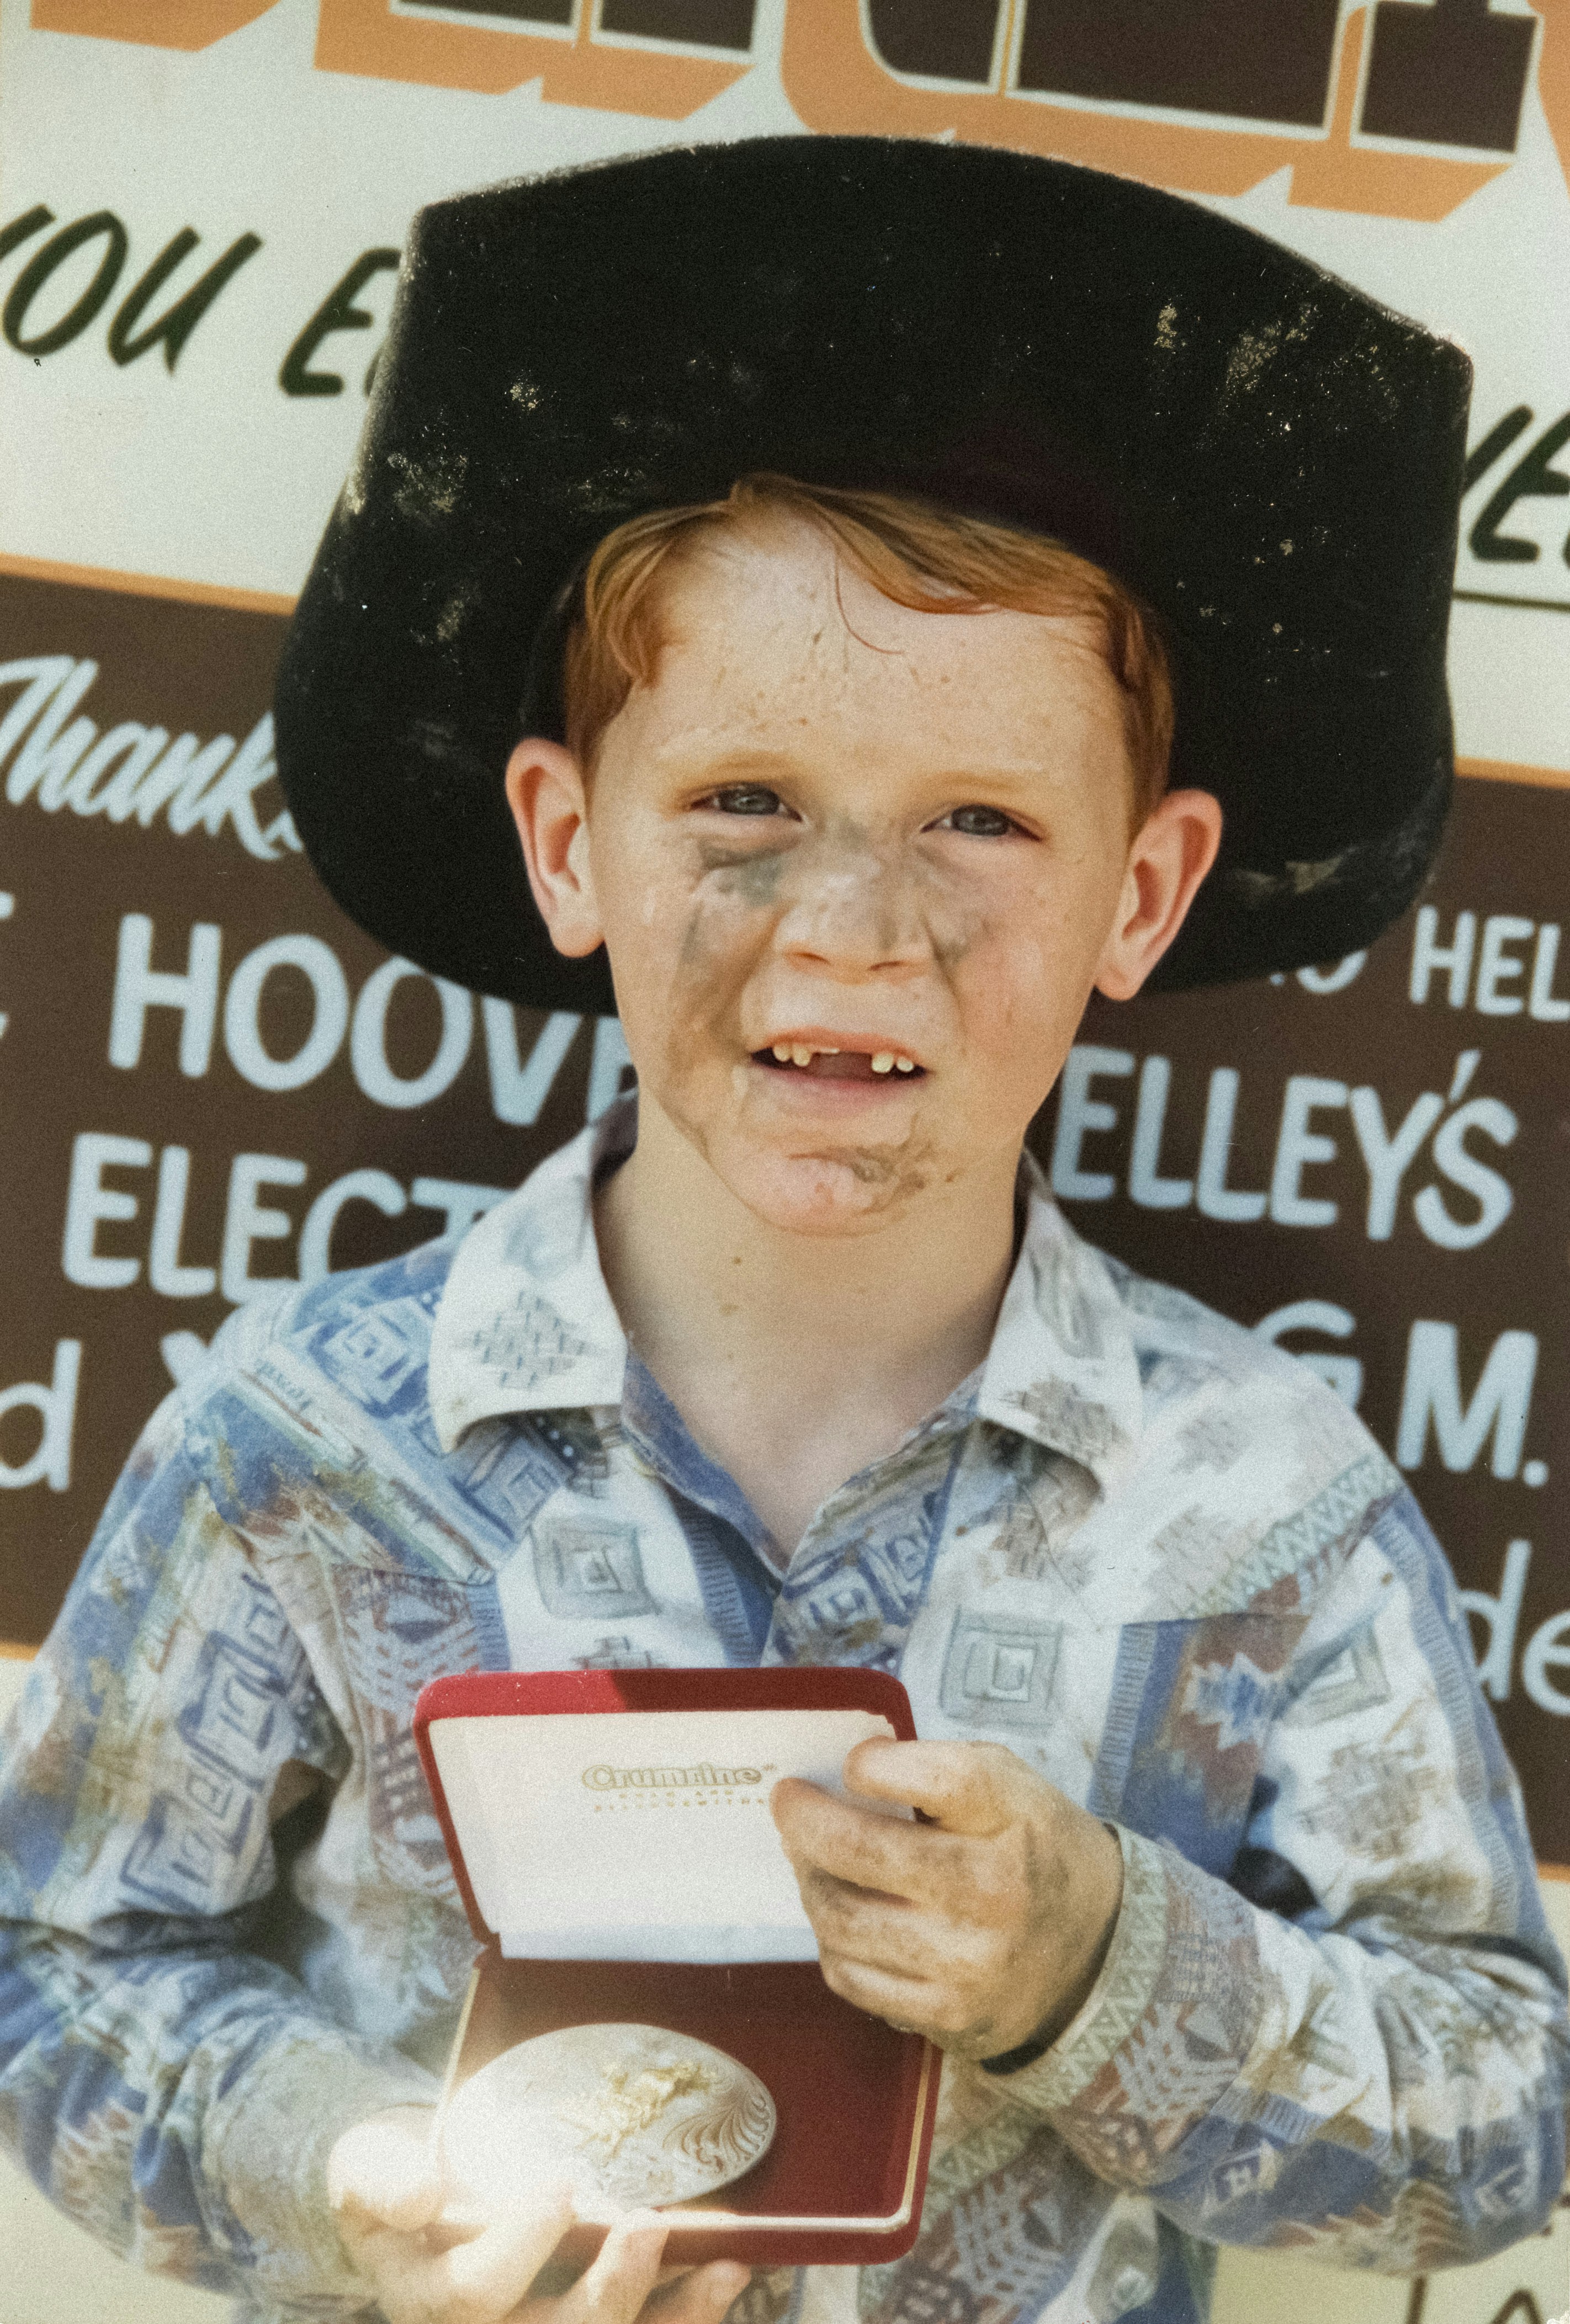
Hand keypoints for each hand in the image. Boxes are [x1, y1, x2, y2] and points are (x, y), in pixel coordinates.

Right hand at [328, 2106, 750, 2323]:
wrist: (416, 2206)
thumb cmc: (396, 2181)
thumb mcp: (368, 2169)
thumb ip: (385, 2179)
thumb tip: (422, 2193)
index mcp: (427, 2302)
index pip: (474, 2293)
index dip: (518, 2246)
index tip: (560, 2186)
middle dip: (610, 2292)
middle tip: (651, 2224)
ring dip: (672, 2316)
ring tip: (722, 2266)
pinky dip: (686, 2315)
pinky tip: (725, 2280)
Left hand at [771, 1739, 1123, 2060]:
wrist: (1096, 1952)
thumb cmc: (1034, 1846)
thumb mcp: (1011, 1784)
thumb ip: (938, 1768)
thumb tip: (846, 1774)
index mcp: (1014, 1819)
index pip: (935, 1779)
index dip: (874, 1765)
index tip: (852, 1764)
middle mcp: (993, 1894)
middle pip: (861, 1851)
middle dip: (804, 1820)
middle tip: (788, 1802)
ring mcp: (967, 1964)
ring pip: (842, 1919)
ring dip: (810, 1881)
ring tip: (809, 1860)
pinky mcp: (946, 2015)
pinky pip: (852, 1978)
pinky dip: (833, 1941)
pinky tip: (842, 1916)